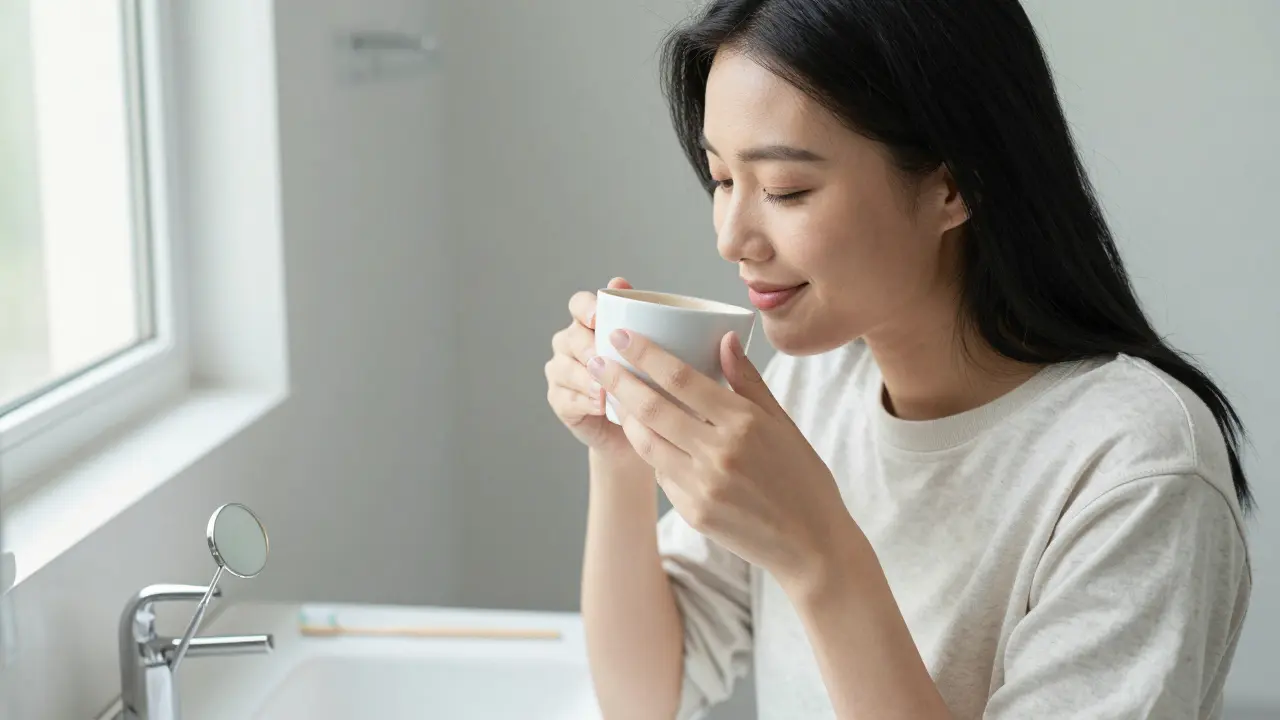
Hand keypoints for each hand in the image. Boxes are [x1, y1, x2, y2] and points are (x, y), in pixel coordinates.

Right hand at [546, 277, 639, 457]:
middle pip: (571, 336)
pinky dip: (583, 402)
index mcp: (591, 323)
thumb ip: (655, 324)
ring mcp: (562, 371)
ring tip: (604, 389)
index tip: (598, 318)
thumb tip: (653, 298)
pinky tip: (600, 406)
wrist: (642, 427)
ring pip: (563, 368)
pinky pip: (564, 398)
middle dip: (586, 348)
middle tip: (604, 360)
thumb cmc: (652, 383)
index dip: (585, 308)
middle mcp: (572, 343)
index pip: (578, 304)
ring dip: (585, 378)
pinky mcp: (560, 400)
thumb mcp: (660, 354)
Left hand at [587, 329, 853, 588]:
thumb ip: (748, 380)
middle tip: (597, 361)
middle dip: (619, 380)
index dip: (645, 354)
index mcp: (743, 422)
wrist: (811, 544)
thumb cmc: (801, 477)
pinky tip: (648, 438)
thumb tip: (725, 338)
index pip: (681, 378)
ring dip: (626, 417)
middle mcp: (719, 452)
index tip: (621, 336)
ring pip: (647, 442)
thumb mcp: (783, 423)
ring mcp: (703, 485)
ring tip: (614, 397)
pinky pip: (661, 474)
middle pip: (652, 408)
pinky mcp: (693, 512)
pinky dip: (652, 452)